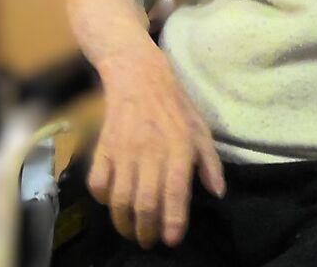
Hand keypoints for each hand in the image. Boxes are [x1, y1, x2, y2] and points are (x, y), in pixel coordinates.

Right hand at [88, 50, 225, 248]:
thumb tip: (218, 192)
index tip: (172, 239)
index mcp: (179, 145)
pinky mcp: (103, 147)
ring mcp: (124, 150)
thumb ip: (210, 161)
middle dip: (147, 230)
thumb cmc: (174, 103)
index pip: (175, 191)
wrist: (139, 75)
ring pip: (120, 199)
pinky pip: (98, 184)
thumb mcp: (200, 127)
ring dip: (124, 223)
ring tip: (132, 231)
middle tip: (150, 241)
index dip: (173, 220)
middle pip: (146, 203)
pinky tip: (113, 202)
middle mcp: (151, 150)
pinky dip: (103, 200)